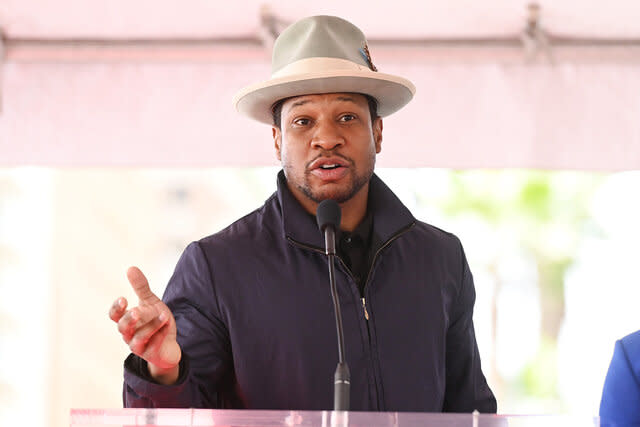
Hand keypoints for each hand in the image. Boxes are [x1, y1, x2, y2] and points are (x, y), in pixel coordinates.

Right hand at [109, 266, 180, 383]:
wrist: (169, 346)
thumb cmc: (156, 322)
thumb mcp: (150, 302)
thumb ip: (141, 287)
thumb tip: (131, 268)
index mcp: (127, 320)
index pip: (114, 316)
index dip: (116, 308)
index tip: (123, 299)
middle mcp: (129, 334)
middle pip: (122, 328)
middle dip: (129, 319)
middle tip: (137, 311)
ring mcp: (139, 347)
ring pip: (138, 338)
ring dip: (151, 326)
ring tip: (164, 315)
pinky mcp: (151, 354)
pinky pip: (153, 346)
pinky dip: (160, 335)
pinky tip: (167, 325)